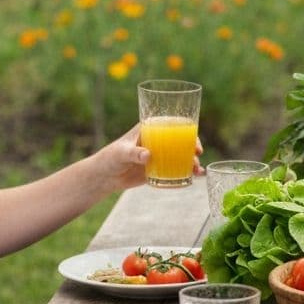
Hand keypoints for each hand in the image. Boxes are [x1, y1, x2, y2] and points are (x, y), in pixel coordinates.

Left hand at [90, 125, 204, 191]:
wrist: (105, 176)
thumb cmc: (110, 158)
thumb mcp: (121, 154)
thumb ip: (134, 154)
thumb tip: (148, 155)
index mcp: (149, 129)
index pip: (173, 125)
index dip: (188, 130)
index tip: (194, 142)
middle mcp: (157, 141)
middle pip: (181, 141)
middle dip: (193, 147)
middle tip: (198, 155)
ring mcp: (159, 155)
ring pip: (181, 156)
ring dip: (192, 162)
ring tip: (197, 171)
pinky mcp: (159, 169)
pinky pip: (175, 170)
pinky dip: (186, 173)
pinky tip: (193, 178)